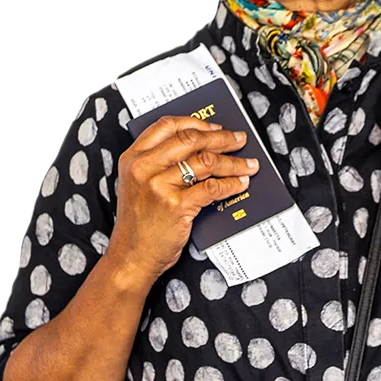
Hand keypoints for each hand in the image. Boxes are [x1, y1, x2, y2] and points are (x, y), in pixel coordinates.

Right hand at [108, 117, 258, 282]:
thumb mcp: (137, 185)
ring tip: (248, 164)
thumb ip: (158, 164)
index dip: (196, 122)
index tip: (216, 126)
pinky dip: (232, 184)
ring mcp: (159, 186)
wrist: (131, 257)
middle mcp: (144, 168)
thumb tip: (201, 148)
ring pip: (206, 162)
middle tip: (239, 140)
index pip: (167, 125)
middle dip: (222, 138)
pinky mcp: (176, 206)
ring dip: (234, 162)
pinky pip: (213, 187)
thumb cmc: (139, 224)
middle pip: (191, 139)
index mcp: (133, 158)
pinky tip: (241, 184)